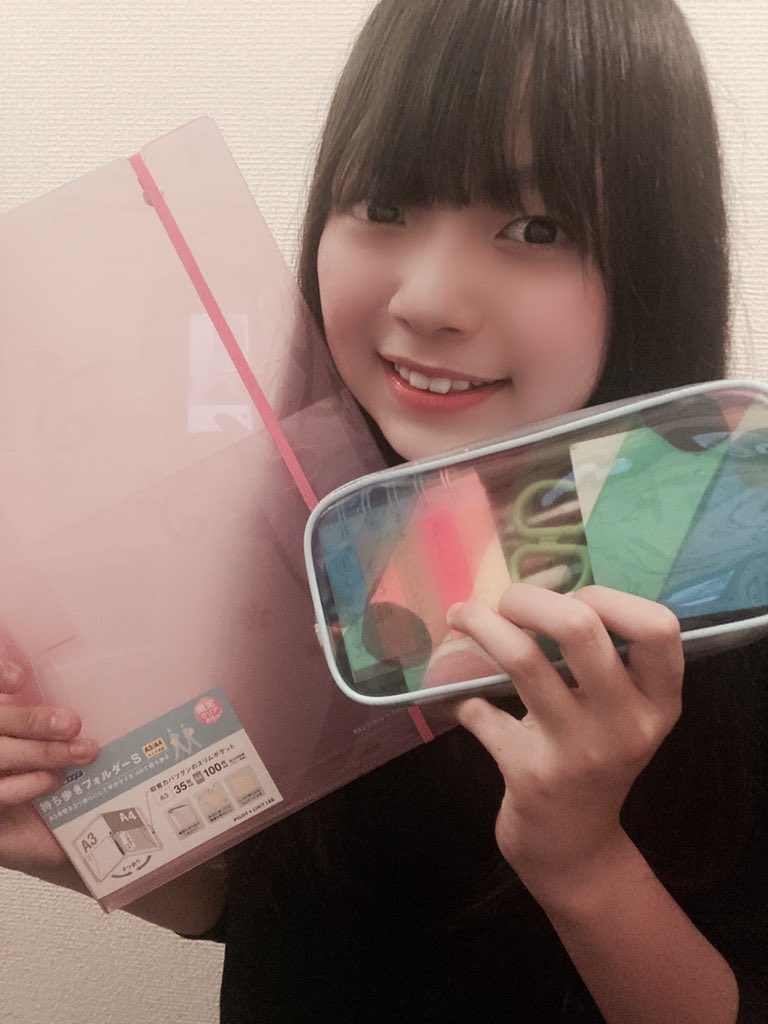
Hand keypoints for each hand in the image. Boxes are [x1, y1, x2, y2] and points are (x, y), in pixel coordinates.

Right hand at [0, 636, 97, 870]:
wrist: (76, 840)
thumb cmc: (74, 787)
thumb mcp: (75, 748)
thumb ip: (71, 724)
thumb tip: (102, 686)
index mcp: (10, 724)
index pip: (0, 696)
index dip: (0, 680)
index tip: (21, 677)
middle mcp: (0, 744)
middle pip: (0, 722)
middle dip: (32, 720)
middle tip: (73, 723)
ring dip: (40, 752)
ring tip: (83, 752)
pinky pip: (0, 793)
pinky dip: (26, 785)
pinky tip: (52, 781)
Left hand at [449, 584, 682, 906]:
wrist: (574, 846)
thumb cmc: (595, 759)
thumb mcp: (621, 714)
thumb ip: (602, 661)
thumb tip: (542, 590)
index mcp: (658, 701)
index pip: (658, 628)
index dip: (609, 597)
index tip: (572, 597)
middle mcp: (627, 724)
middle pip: (580, 629)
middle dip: (528, 598)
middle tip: (504, 599)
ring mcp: (578, 750)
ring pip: (522, 660)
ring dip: (480, 626)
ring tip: (460, 613)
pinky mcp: (530, 773)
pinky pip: (481, 712)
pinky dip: (460, 698)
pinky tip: (458, 700)